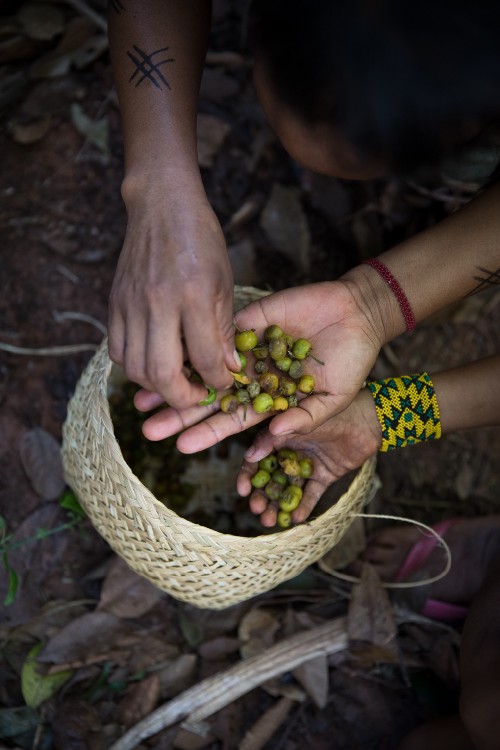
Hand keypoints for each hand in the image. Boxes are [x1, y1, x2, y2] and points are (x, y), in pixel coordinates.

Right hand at [108, 189, 239, 409]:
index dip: (217, 381)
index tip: (224, 384)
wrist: (162, 205)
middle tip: (196, 395)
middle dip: (182, 397)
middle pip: (161, 373)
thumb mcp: (224, 281)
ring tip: (176, 381)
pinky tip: (152, 361)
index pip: (204, 358)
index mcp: (194, 294)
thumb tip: (228, 369)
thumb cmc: (201, 240)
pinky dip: (134, 367)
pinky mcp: (114, 303)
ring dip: (156, 386)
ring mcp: (131, 304)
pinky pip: (117, 351)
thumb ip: (224, 329)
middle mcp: (158, 302)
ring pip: (134, 368)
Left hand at [136, 278, 384, 448]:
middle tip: (147, 428)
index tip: (181, 447)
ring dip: (176, 380)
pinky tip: (169, 351)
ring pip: (204, 365)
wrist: (359, 315)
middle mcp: (252, 376)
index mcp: (269, 399)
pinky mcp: (247, 320)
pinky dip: (195, 342)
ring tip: (141, 398)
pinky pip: (219, 331)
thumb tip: (270, 440)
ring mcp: (247, 348)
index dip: (207, 433)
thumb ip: (302, 419)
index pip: (232, 419)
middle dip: (179, 413)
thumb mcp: (331, 400)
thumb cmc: (351, 363)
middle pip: (209, 397)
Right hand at [238, 387, 380, 526]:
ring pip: (288, 488)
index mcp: (281, 436)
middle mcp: (291, 452)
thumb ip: (273, 438)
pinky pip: (311, 493)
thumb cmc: (332, 412)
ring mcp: (307, 464)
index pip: (258, 458)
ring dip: (278, 505)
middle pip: (270, 478)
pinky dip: (304, 506)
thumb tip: (249, 456)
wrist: (368, 419)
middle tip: (257, 510)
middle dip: (262, 496)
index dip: (248, 475)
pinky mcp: (324, 475)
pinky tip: (296, 519)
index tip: (242, 491)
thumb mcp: (298, 423)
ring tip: (270, 521)